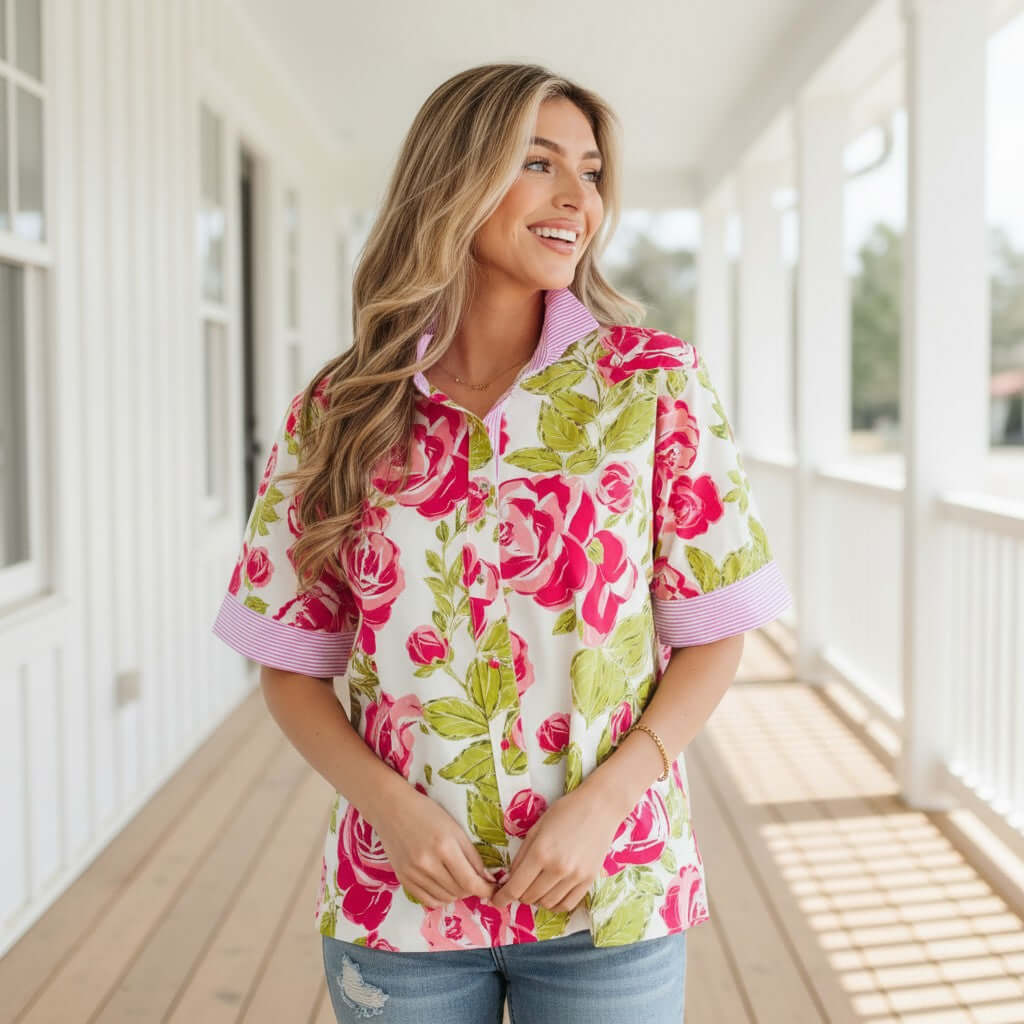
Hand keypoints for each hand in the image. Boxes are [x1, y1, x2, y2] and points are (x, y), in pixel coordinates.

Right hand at [373, 787, 498, 908]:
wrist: (392, 808)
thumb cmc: (427, 812)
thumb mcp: (455, 829)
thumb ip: (472, 855)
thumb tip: (487, 879)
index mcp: (445, 847)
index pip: (470, 881)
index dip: (485, 889)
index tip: (493, 888)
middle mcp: (428, 863)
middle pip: (459, 891)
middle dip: (472, 889)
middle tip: (475, 879)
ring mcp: (413, 874)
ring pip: (445, 898)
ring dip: (457, 893)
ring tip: (459, 880)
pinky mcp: (403, 879)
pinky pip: (428, 901)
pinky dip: (440, 898)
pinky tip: (444, 887)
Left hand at [491, 786, 622, 912]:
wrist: (599, 807)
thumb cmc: (565, 811)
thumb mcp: (537, 827)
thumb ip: (522, 854)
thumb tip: (511, 878)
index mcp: (540, 852)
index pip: (515, 887)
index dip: (502, 898)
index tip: (496, 901)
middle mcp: (557, 868)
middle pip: (530, 897)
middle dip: (520, 894)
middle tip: (519, 885)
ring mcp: (575, 877)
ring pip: (547, 903)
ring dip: (537, 899)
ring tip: (536, 886)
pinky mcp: (589, 881)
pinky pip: (567, 905)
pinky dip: (555, 904)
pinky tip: (551, 893)